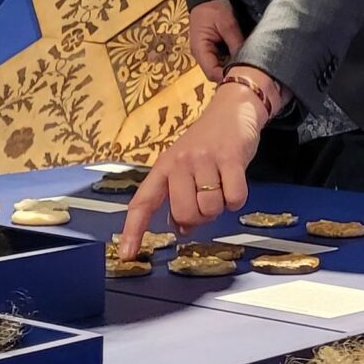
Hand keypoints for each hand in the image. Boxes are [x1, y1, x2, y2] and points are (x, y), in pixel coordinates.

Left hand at [116, 71, 279, 258]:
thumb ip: (180, 197)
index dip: (133, 230)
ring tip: (221, 185)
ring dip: (220, 206)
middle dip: (200, 217)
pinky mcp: (230, 158)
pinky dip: (237, 199)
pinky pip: (234, 199)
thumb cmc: (207, 143)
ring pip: (211, 208)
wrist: (232, 109)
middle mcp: (179, 162)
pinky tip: (235, 181)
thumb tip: (182, 229)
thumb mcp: (186, 167)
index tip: (126, 254)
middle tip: (206, 199)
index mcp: (164, 167)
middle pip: (185, 214)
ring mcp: (204, 159)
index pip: (143, 202)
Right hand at [187, 0, 245, 83]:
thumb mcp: (227, 23)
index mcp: (200, 49)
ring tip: (248, 66)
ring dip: (232, 67)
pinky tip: (243, 58)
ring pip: (220, 67)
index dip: (227, 77)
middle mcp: (201, 54)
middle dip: (231, 73)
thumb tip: (246, 61)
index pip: (212, 73)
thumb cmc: (213, 7)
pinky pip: (223, 59)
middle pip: (216, 73)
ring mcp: (207, 52)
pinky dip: (232, 59)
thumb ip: (236, 43)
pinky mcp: (213, 48)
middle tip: (249, 73)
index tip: (244, 76)